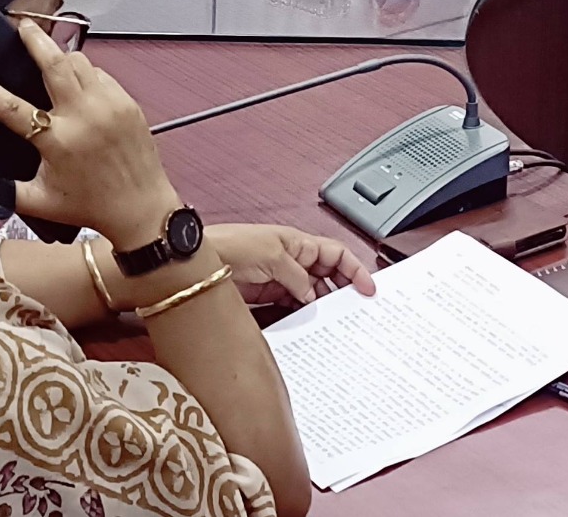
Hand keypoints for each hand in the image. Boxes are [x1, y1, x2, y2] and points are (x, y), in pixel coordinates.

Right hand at [0, 20, 181, 240]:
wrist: (141, 207)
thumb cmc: (90, 205)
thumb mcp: (38, 201)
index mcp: (58, 141)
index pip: (10, 106)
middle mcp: (84, 117)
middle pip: (54, 64)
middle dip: (34, 39)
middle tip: (21, 25)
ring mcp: (109, 105)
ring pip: (80, 63)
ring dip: (61, 55)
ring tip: (46, 51)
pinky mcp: (127, 102)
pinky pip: (100, 74)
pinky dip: (85, 72)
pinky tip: (76, 81)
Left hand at [210, 224, 375, 306]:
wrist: (199, 263)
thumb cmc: (232, 245)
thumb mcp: (272, 257)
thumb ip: (297, 277)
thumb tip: (312, 294)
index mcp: (298, 243)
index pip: (336, 253)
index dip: (354, 269)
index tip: (368, 288)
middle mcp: (293, 259)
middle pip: (328, 274)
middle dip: (342, 289)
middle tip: (354, 308)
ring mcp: (281, 278)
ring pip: (312, 292)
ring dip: (322, 305)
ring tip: (333, 321)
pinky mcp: (268, 295)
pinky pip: (294, 305)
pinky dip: (303, 315)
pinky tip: (309, 324)